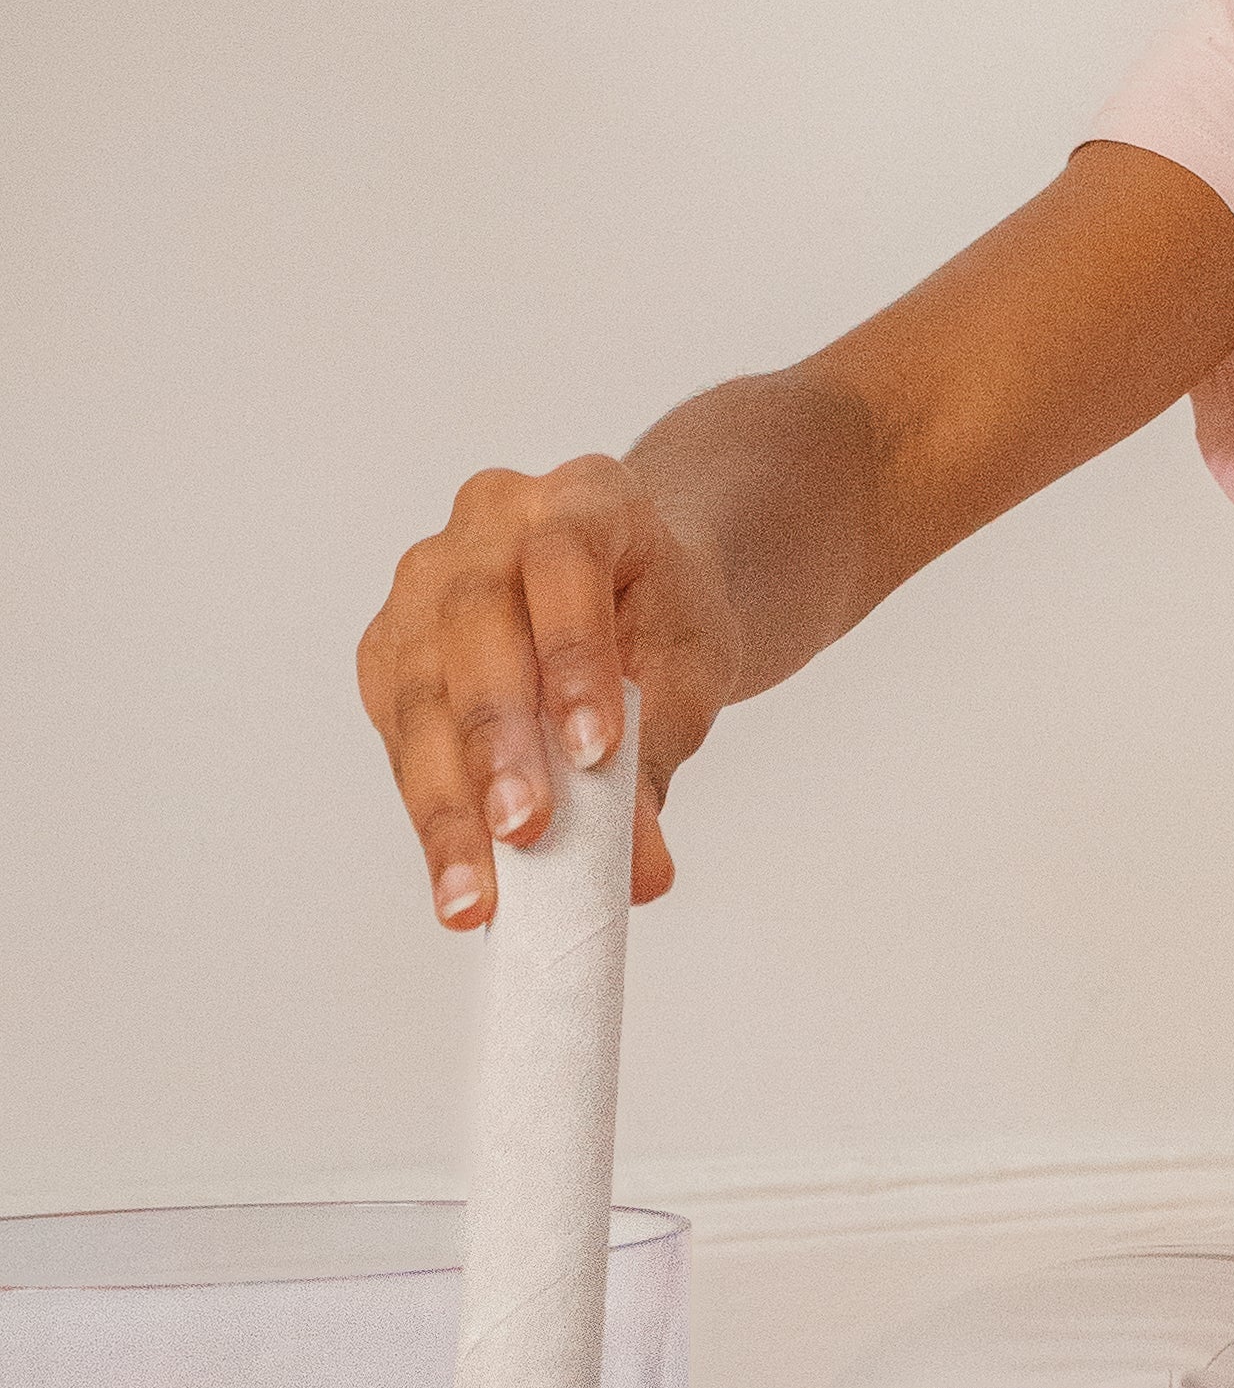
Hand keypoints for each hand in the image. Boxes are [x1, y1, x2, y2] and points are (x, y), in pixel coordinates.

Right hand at [355, 457, 739, 927]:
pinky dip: (429, 810)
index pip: (564, 563)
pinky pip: (399, 733)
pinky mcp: (389, 651)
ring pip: (419, 689)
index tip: (596, 754)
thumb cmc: (661, 616)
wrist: (630, 591)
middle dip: (498, 739)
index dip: (572, 656)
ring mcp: (423, 583)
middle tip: (526, 833)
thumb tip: (640, 874)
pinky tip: (454, 875)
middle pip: (474, 626)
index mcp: (582, 496)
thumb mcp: (690, 669)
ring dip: (447, 799)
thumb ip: (659, 752)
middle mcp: (486, 522)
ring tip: (477, 892)